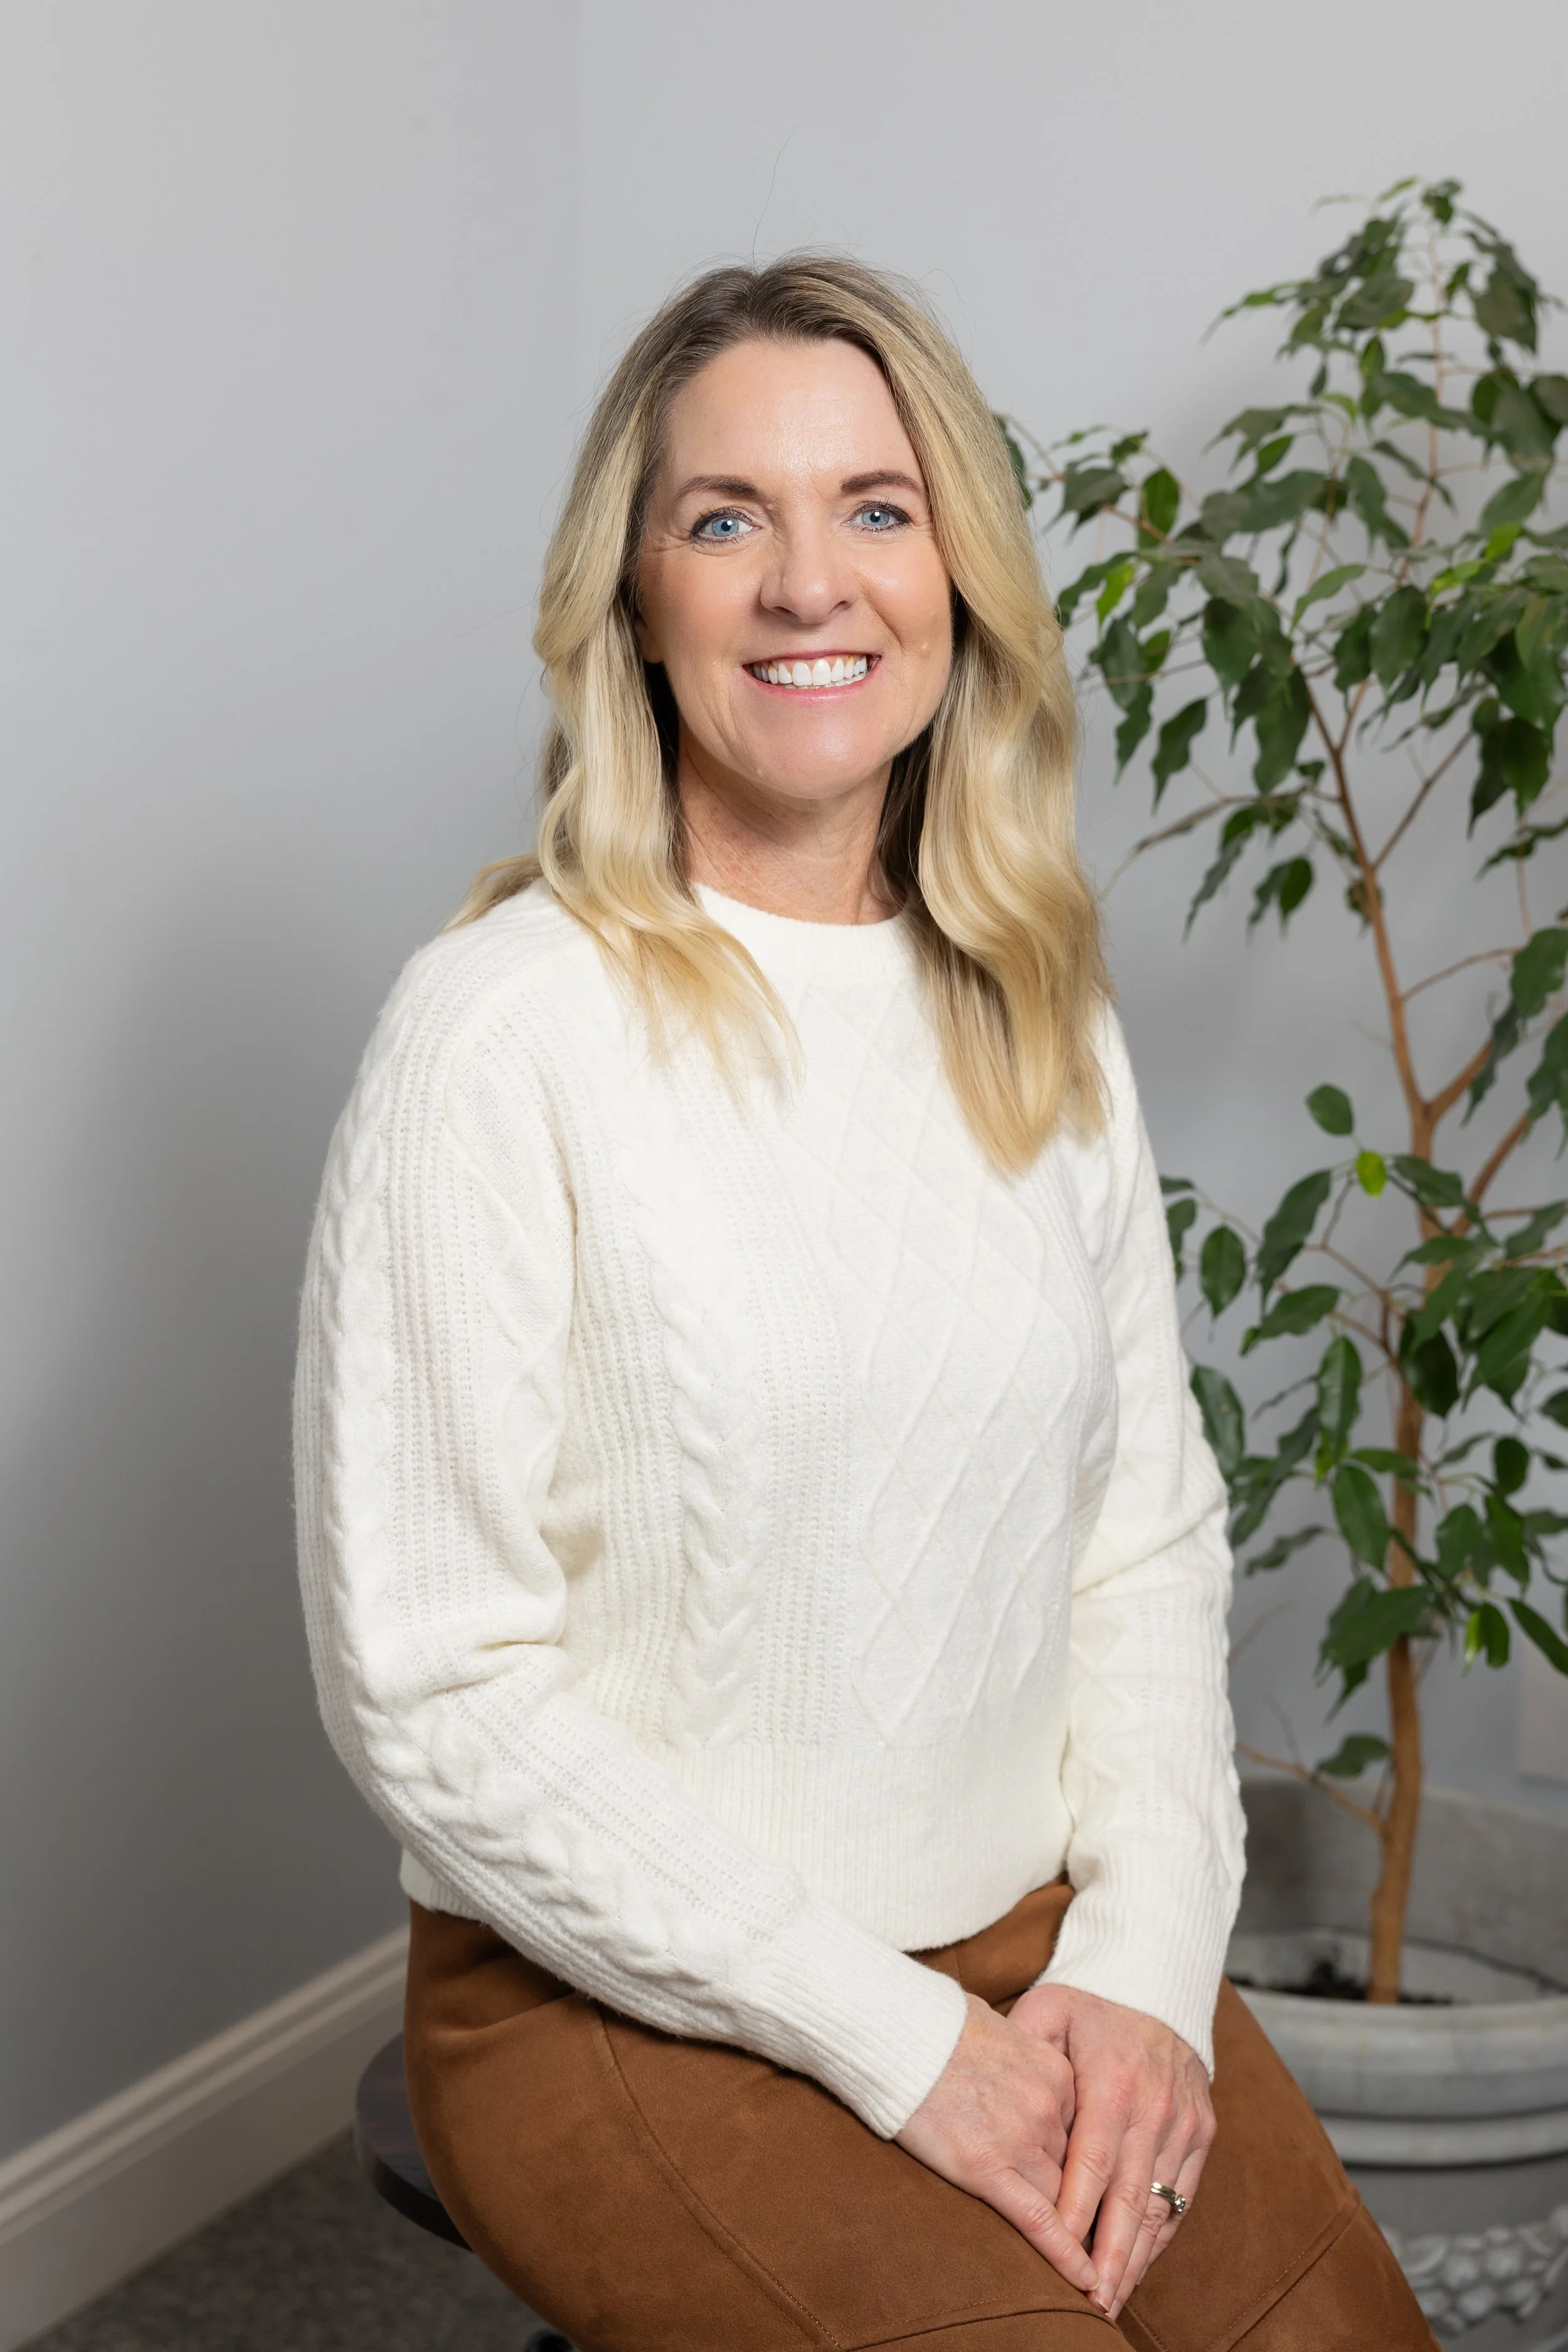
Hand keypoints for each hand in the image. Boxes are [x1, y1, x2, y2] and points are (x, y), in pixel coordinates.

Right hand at [894, 1992, 1096, 2297]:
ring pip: (1063, 2200)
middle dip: (1085, 2205)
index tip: (1094, 2192)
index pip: (1087, 2136)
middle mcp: (1048, 2106)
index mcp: (1056, 2072)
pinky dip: (1064, 2255)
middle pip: (1078, 2172)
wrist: (896, 2029)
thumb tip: (1017, 2067)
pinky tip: (1082, 2280)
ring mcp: (1020, 2137)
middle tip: (1098, 2238)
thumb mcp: (999, 2030)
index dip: (1087, 2169)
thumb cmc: (936, 2024)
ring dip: (1076, 2233)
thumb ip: (1023, 2059)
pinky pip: (1037, 2220)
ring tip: (1095, 2271)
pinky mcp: (985, 2166)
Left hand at [1008, 1981, 1214, 2321]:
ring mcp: (1184, 2123)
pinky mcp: (1202, 2132)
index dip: (1077, 2216)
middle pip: (1130, 2199)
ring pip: (1159, 2206)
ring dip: (1136, 2258)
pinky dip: (1161, 2236)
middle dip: (1110, 2257)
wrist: (1156, 1984)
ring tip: (1111, 2298)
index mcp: (1113, 2082)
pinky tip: (1139, 2264)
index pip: (1093, 2164)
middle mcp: (1155, 2108)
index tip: (1061, 2258)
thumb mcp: (1047, 2009)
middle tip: (1092, 2302)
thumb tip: (1000, 2094)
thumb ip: (1022, 2049)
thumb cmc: (1087, 2003)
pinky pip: (1182, 2197)